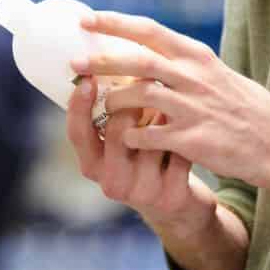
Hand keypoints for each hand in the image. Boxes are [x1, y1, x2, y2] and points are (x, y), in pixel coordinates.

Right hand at [66, 77, 218, 234]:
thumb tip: (102, 62)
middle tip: (147, 78)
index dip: (79, 106)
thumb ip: (108, 117)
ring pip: (152, 138)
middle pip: (117, 130)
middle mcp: (112, 182)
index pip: (78, 133)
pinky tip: (191, 124)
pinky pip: (178, 150)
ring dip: (163, 113)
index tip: (87, 78)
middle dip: (133, 101)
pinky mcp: (170, 196)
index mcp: (92, 166)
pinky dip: (185, 132)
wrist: (176, 207)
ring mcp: (141, 192)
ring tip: (172, 100)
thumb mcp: (119, 146)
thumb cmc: (143, 161)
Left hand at [70, 11, 269, 190]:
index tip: (86, 19)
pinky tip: (124, 138)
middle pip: (137, 60)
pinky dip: (131, 135)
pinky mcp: (193, 139)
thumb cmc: (243, 108)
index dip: (114, 23)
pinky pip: (149, 135)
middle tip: (74, 62)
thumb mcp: (216, 73)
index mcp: (197, 56)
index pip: (149, 30)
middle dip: (101, 59)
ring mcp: (193, 108)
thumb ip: (182, 64)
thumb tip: (147, 52)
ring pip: (139, 95)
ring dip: (113, 100)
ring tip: (99, 106)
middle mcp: (194, 77)